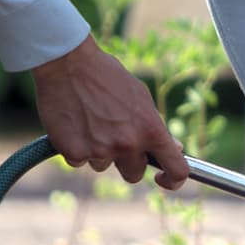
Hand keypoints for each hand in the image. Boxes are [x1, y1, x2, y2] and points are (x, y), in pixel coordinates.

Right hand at [29, 35, 187, 189]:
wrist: (68, 63)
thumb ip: (155, 126)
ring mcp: (101, 151)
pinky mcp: (74, 153)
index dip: (173, 180)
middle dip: (126, 161)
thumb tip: (175, 148)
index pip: (176, 169)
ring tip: (90, 121)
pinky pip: (79, 162)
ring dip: (98, 151)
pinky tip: (74, 124)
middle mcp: (129, 144)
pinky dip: (76, 148)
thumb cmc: (107, 76)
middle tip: (114, 137)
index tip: (162, 178)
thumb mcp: (140, 97)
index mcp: (151, 129)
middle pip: (134, 174)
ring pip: (103, 166)